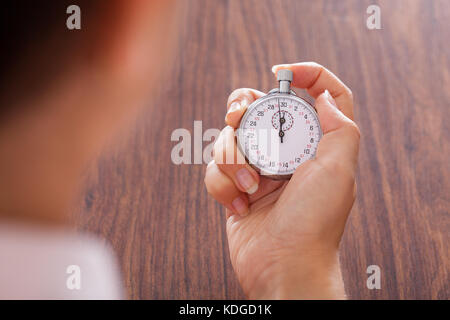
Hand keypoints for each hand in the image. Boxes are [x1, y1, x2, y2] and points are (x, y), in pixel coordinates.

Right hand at [204, 62, 359, 298]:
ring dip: (232, 161)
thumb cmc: (313, 222)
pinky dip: (222, 185)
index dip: (306, 74)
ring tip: (249, 188)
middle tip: (236, 118)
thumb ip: (340, 127)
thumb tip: (323, 96)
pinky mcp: (234, 187)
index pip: (318, 94)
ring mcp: (257, 169)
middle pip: (258, 106)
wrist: (282, 267)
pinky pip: (215, 169)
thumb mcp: (339, 171)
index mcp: (314, 143)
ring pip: (229, 138)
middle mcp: (285, 152)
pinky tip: (239, 207)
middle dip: (242, 108)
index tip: (283, 71)